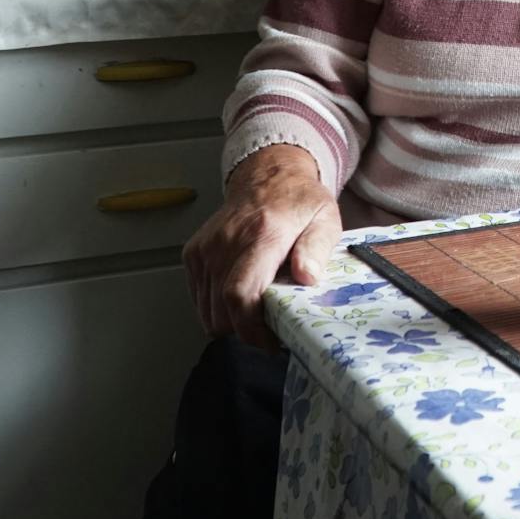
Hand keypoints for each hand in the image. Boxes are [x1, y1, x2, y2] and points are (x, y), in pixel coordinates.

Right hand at [182, 145, 341, 349]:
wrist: (268, 177)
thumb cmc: (299, 203)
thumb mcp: (325, 219)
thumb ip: (318, 247)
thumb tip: (307, 276)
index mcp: (262, 234)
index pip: (240, 293)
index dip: (252, 329)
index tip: (272, 342)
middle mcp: (227, 241)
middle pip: (221, 310)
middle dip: (246, 331)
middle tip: (270, 329)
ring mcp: (206, 248)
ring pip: (207, 310)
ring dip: (231, 321)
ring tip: (256, 311)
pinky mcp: (194, 253)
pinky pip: (199, 298)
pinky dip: (216, 307)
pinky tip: (240, 295)